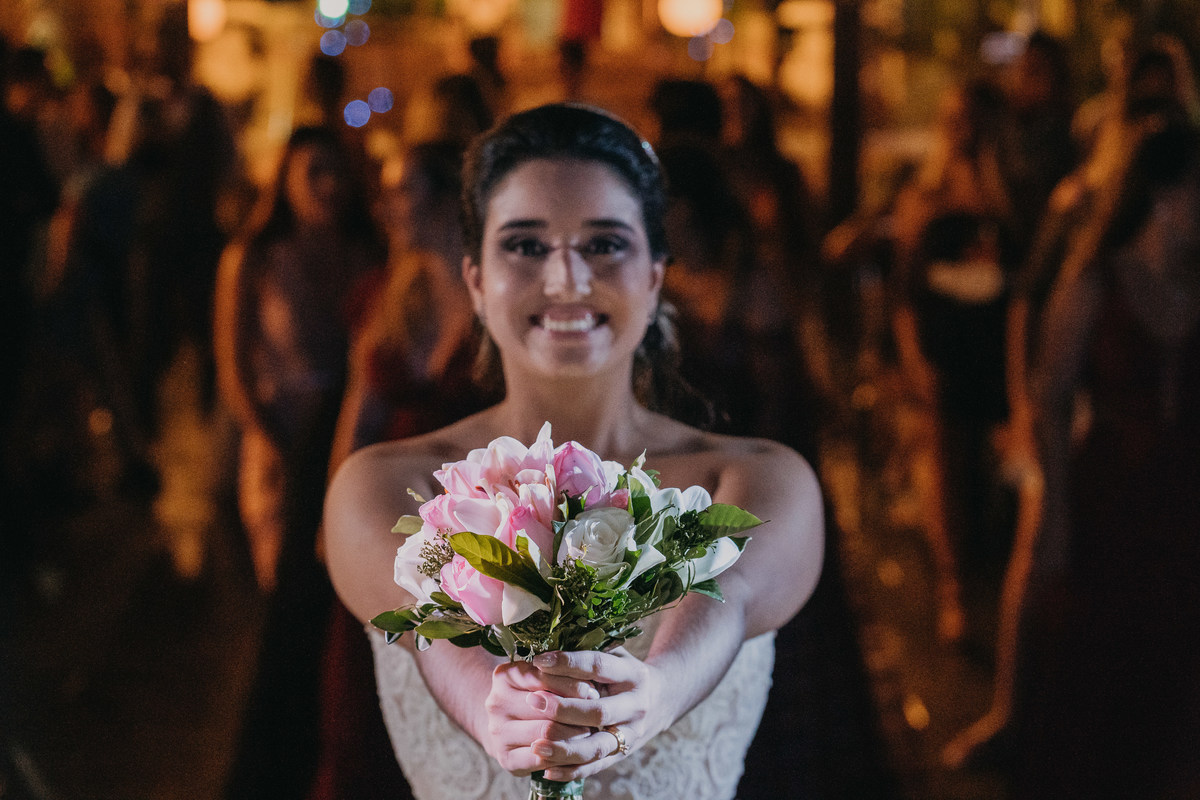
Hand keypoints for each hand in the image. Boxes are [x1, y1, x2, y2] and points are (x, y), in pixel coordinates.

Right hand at [482, 659, 597, 775]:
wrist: (508, 724)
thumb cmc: (534, 694)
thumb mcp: (544, 676)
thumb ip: (562, 675)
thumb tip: (590, 690)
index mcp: (505, 675)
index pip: (544, 677)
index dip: (572, 684)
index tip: (592, 690)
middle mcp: (496, 702)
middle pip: (547, 707)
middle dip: (576, 711)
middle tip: (596, 715)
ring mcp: (498, 732)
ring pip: (546, 733)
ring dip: (574, 733)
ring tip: (589, 730)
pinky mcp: (506, 758)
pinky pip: (542, 759)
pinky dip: (563, 755)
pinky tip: (575, 749)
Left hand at [525, 648, 666, 781]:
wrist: (659, 700)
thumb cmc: (623, 672)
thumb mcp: (614, 655)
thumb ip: (587, 651)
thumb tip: (546, 647)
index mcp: (632, 674)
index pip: (598, 666)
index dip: (568, 663)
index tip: (539, 661)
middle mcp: (635, 706)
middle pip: (598, 711)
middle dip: (563, 708)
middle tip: (533, 701)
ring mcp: (631, 733)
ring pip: (597, 746)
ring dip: (564, 747)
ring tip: (535, 745)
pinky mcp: (623, 754)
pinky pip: (595, 766)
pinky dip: (571, 770)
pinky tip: (547, 769)